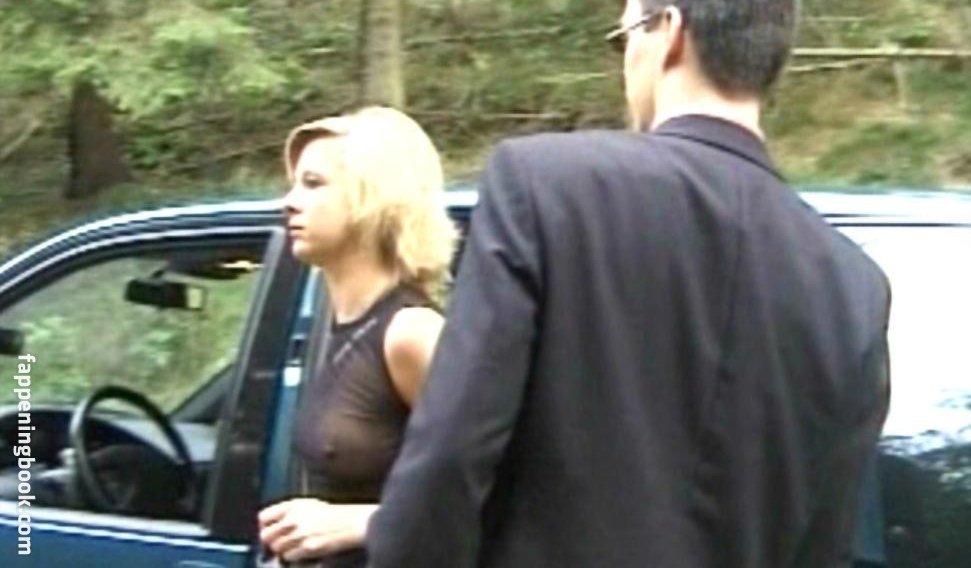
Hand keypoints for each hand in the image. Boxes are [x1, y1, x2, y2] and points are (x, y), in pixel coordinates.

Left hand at [258, 498, 377, 561]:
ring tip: (294, 547)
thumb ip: (289, 512)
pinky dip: (293, 557)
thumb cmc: (334, 514)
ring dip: (283, 550)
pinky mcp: (307, 548)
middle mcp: (294, 518)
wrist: (352, 523)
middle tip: (280, 543)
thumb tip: (273, 525)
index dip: (264, 526)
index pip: (264, 516)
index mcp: (293, 505)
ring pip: (276, 548)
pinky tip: (303, 551)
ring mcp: (300, 534)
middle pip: (266, 535)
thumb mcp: (309, 505)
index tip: (269, 531)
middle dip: (271, 541)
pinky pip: (289, 557)